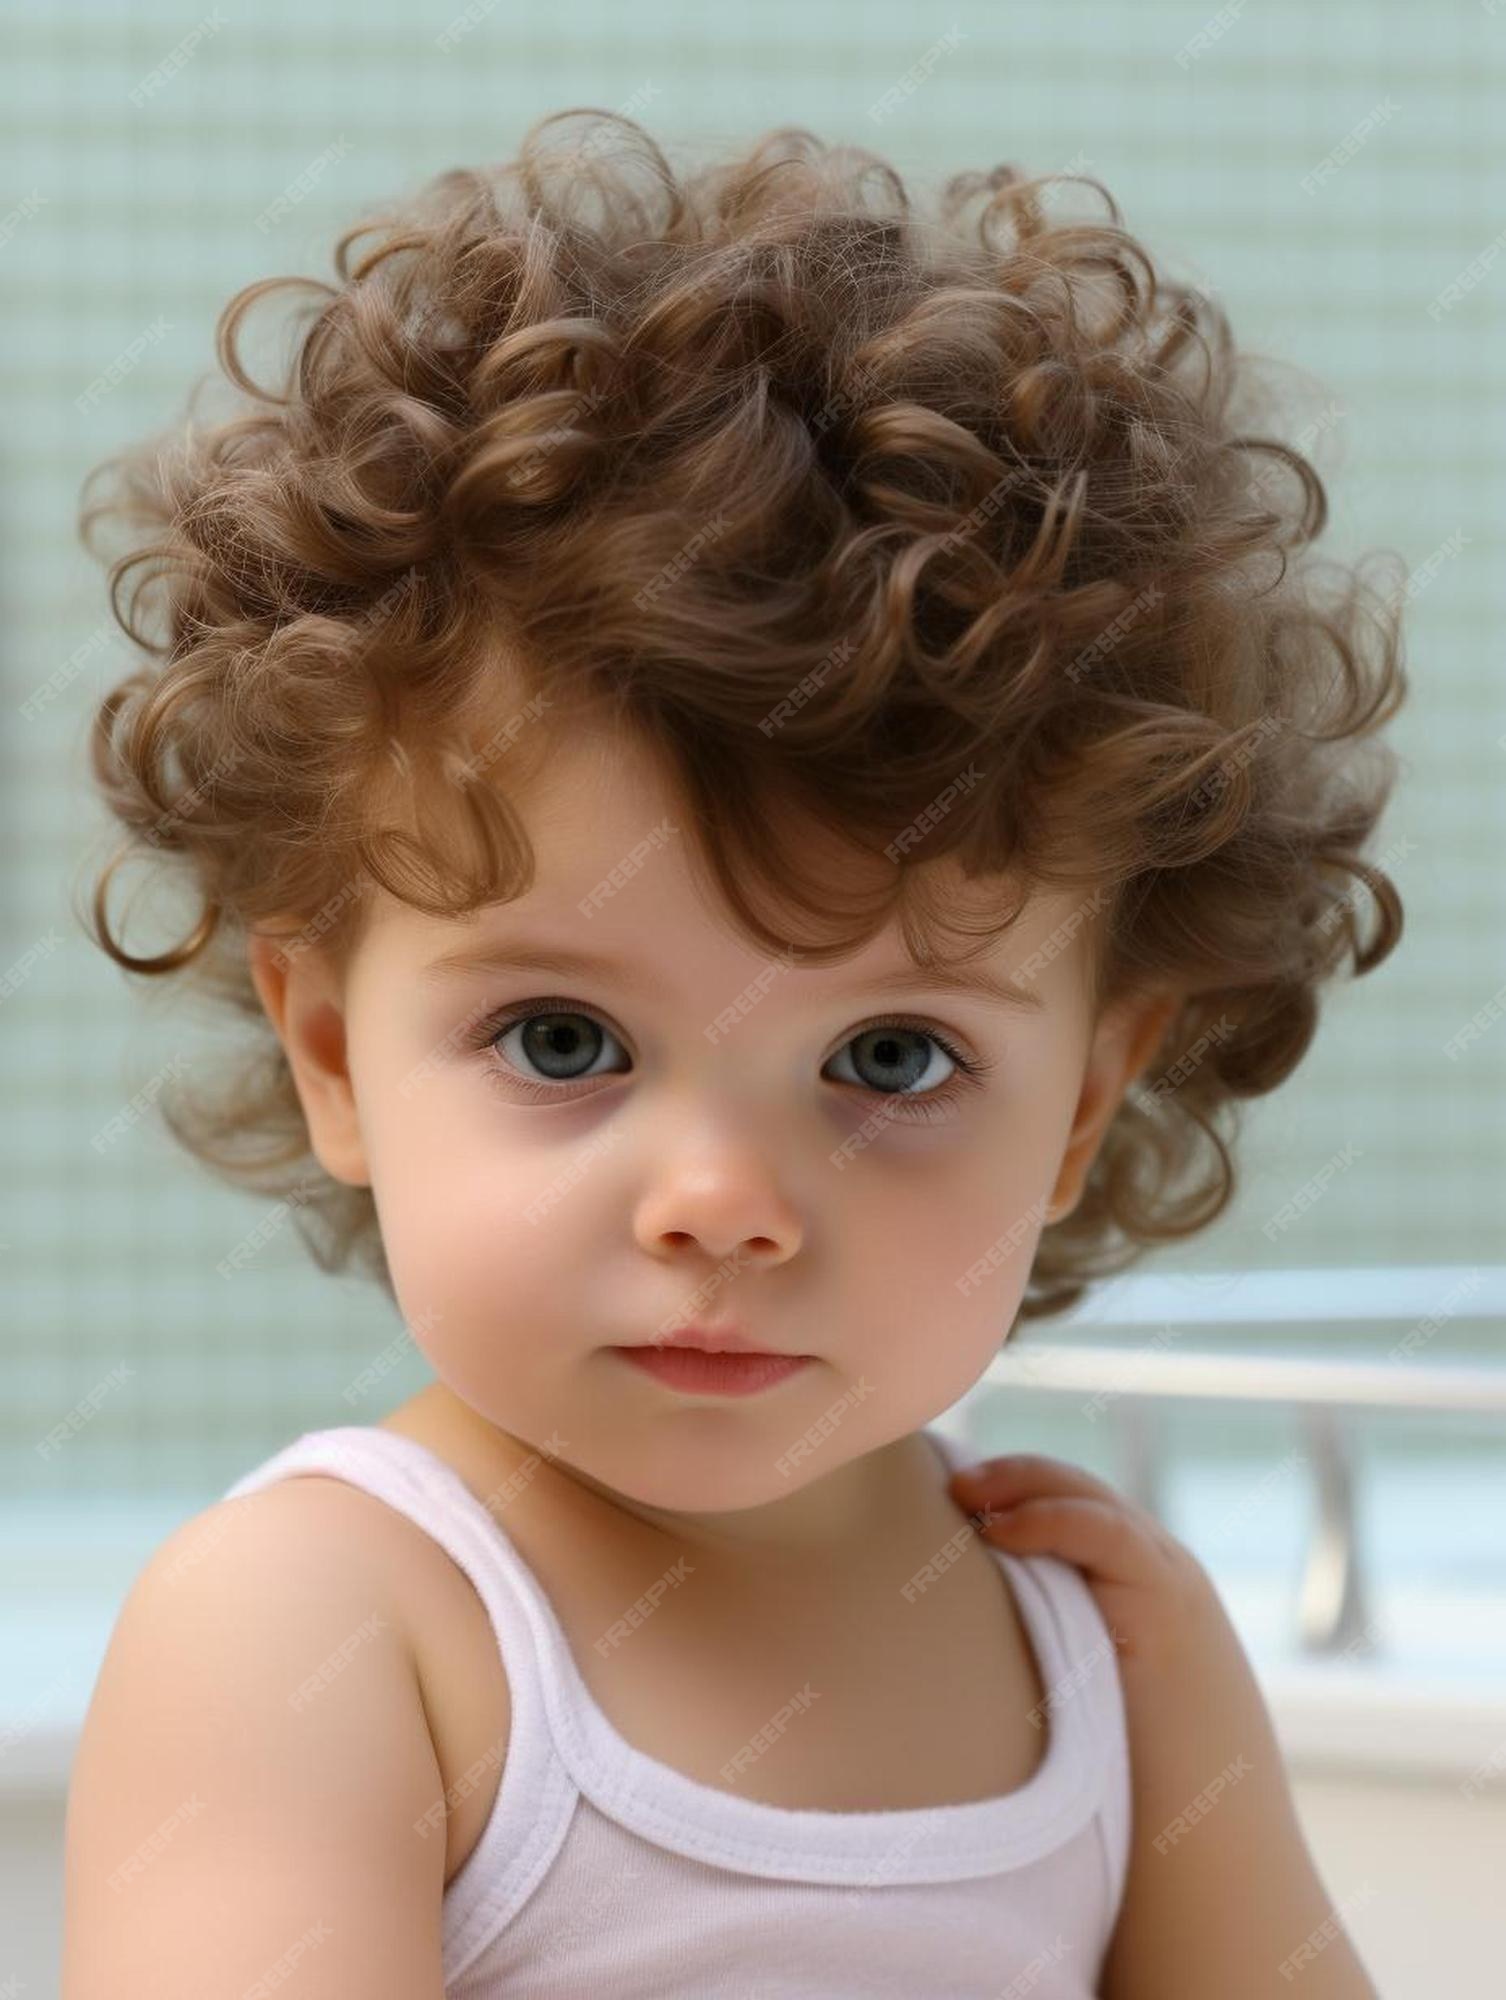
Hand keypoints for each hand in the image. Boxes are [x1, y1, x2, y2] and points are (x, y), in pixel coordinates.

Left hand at [946, 1453, 1382, 1998]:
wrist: (1213, 1863)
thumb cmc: (1126, 1803)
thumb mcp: (1068, 1711)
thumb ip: (1029, 1663)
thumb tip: (935, 1663)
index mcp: (1130, 1591)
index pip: (1062, 1505)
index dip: (1005, 1488)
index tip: (940, 1492)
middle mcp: (1153, 1575)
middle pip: (1070, 1489)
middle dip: (1006, 1476)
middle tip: (941, 1481)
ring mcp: (1169, 1584)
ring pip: (1089, 1498)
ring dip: (1021, 1484)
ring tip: (961, 1493)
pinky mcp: (1174, 1607)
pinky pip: (1109, 1536)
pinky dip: (1054, 1518)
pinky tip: (1000, 1529)